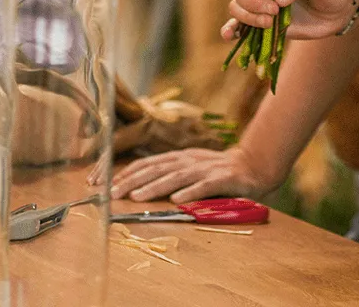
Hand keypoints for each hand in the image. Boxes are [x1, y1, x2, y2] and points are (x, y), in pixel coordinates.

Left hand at [110, 145, 280, 203]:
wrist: (253, 166)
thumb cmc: (217, 171)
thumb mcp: (190, 168)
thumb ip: (169, 175)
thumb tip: (137, 185)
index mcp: (178, 157)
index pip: (146, 163)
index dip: (125, 172)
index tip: (105, 184)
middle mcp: (188, 160)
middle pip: (156, 169)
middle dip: (133, 180)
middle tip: (113, 193)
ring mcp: (205, 168)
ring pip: (176, 177)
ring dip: (155, 187)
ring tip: (137, 197)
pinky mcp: (223, 179)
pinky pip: (204, 186)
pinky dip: (190, 192)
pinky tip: (177, 200)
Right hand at [221, 0, 355, 40]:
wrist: (342, 8)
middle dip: (252, 1)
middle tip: (275, 9)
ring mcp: (260, 3)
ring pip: (236, 7)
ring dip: (249, 17)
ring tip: (271, 22)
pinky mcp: (264, 22)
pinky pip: (241, 26)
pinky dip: (232, 30)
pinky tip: (229, 36)